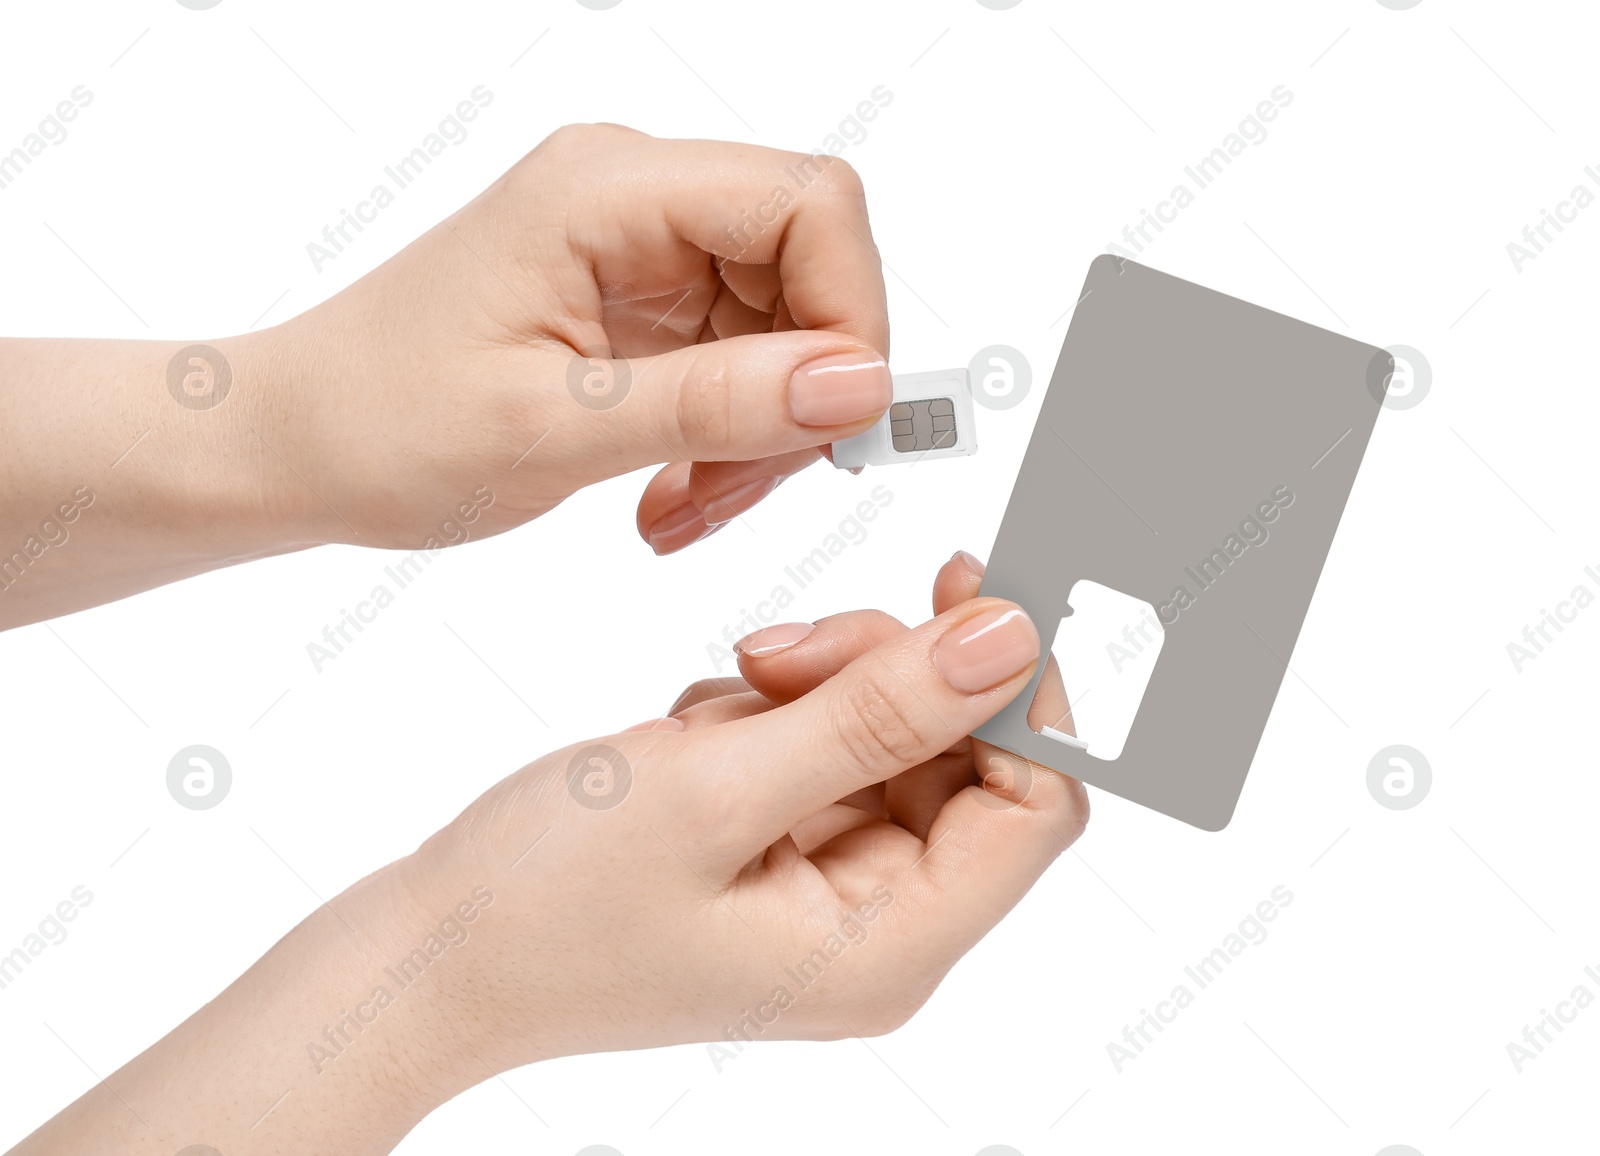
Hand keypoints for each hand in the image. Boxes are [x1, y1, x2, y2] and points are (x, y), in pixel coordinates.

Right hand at [9, 554, 1085, 1154]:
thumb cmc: (548, 899)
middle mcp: (880, 928)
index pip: (1037, 810)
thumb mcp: (717, 789)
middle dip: (887, 677)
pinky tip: (692, 732)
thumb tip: (1009, 640)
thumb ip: (875, 713)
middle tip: (783, 647)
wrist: (432, 947)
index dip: (1023, 694)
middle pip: (965, 758)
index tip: (969, 585)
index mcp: (889, 948)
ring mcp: (831, 886)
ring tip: (718, 696)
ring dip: (817, 685)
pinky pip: (827, 742)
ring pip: (893, 734)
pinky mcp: (784, 846)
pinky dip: (771, 710)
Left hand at [274, 123, 892, 552]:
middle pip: (808, 265)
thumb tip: (860, 384)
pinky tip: (673, 496)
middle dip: (804, 392)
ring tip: (688, 510)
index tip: (836, 427)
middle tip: (747, 491)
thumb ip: (714, 403)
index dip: (851, 310)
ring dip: (764, 433)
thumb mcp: (553, 430)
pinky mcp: (641, 303)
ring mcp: (641, 248)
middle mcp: (633, 197)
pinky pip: (742, 360)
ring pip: (787, 325)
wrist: (293, 446)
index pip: (807, 200)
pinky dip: (729, 440)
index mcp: (605, 188)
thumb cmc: (381, 427)